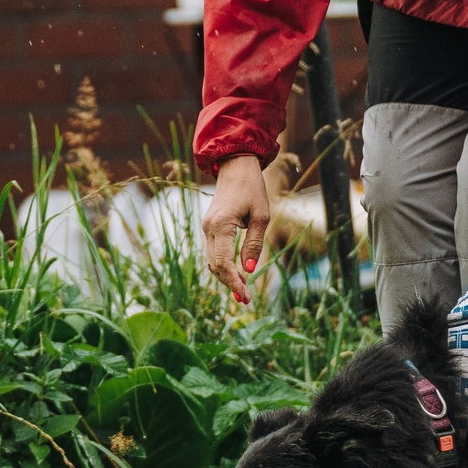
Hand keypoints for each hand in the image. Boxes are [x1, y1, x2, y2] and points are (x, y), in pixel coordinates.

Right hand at [201, 155, 270, 304]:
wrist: (235, 168)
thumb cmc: (252, 189)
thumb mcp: (261, 216)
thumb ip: (253, 244)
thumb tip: (249, 271)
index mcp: (221, 225)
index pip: (223, 262)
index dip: (233, 281)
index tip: (246, 295)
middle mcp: (209, 228)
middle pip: (214, 265)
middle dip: (229, 283)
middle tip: (246, 299)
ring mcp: (207, 228)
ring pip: (211, 261)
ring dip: (226, 277)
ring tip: (243, 291)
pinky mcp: (210, 227)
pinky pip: (213, 252)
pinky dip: (223, 266)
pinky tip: (236, 275)